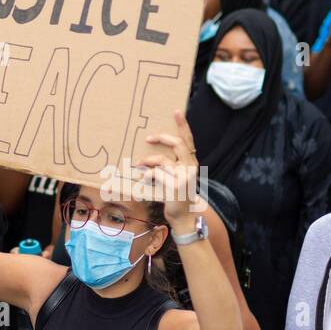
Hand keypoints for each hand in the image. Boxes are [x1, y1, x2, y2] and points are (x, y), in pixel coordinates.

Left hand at [137, 110, 201, 226]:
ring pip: (161, 161)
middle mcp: (190, 167)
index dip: (183, 125)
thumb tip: (150, 157)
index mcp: (191, 162)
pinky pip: (155, 174)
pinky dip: (146, 177)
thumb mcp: (178, 178)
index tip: (176, 111)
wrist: (184, 217)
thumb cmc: (178, 196)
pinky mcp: (175, 186)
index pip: (189, 140)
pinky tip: (143, 182)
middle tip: (148, 138)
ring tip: (139, 165)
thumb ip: (170, 165)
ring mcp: (184, 176)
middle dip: (161, 138)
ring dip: (147, 162)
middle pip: (177, 144)